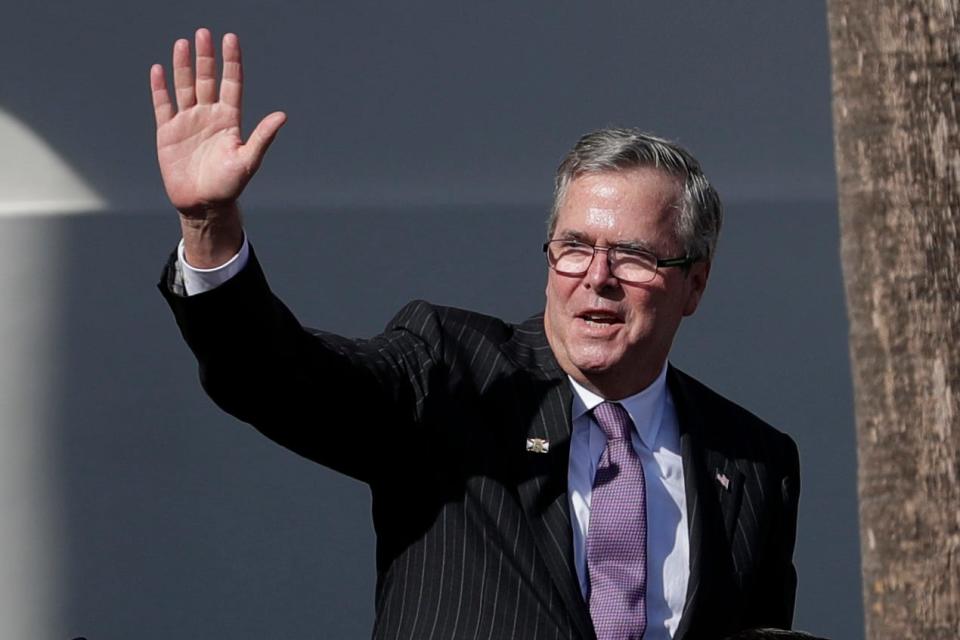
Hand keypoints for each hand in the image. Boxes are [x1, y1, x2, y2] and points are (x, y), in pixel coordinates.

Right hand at [150, 28, 285, 218]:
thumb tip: (282, 116)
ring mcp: (188, 122)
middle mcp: (209, 116)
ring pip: (185, 87)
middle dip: (206, 57)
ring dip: (183, 66)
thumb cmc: (229, 186)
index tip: (230, 38)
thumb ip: (262, 137)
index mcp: (229, 120)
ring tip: (183, 43)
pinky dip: (160, 88)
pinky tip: (159, 69)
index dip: (231, 61)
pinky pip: (164, 105)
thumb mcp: (248, 160)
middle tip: (203, 33)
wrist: (203, 205)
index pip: (232, 83)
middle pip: (207, 79)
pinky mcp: (168, 132)